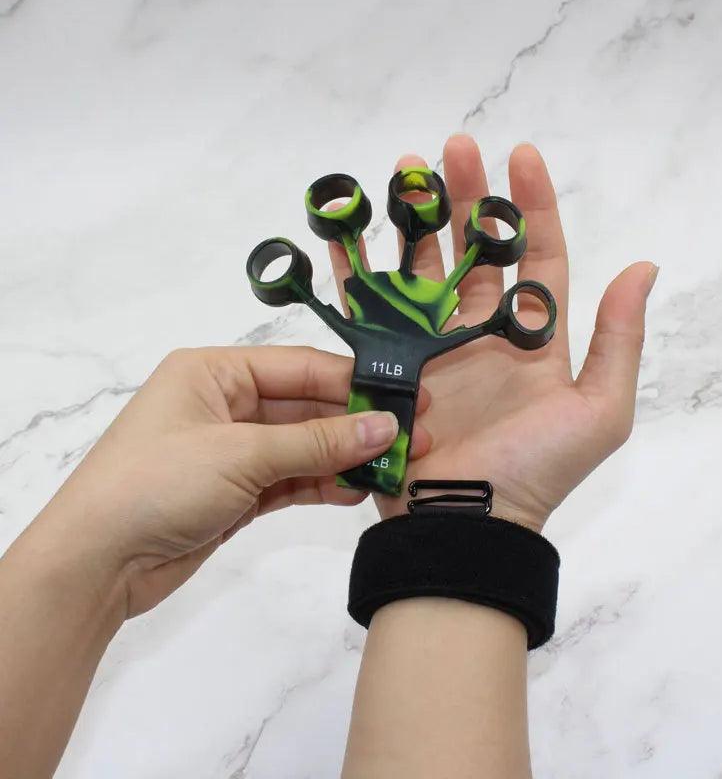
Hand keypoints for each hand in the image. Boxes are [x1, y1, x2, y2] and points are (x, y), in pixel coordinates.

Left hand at [33, 346, 430, 617]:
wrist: (96, 565)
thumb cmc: (158, 484)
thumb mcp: (241, 454)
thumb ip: (317, 442)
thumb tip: (385, 426)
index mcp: (215, 372)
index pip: (299, 367)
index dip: (355, 382)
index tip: (408, 395)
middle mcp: (225, 404)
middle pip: (306, 408)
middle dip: (357, 424)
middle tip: (415, 436)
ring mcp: (232, 450)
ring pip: (302, 446)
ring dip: (346, 457)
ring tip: (398, 466)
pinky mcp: (236, 492)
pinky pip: (289, 479)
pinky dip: (322, 484)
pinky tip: (358, 490)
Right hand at [329, 135, 656, 531]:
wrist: (466, 522)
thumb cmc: (536, 471)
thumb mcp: (600, 410)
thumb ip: (620, 339)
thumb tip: (643, 268)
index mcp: (532, 336)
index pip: (536, 255)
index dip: (531, 206)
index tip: (521, 156)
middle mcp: (482, 332)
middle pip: (474, 249)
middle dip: (465, 197)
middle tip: (451, 149)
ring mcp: (433, 345)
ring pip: (423, 266)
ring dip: (413, 220)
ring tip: (403, 172)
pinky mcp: (390, 362)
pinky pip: (370, 308)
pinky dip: (356, 272)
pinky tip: (346, 234)